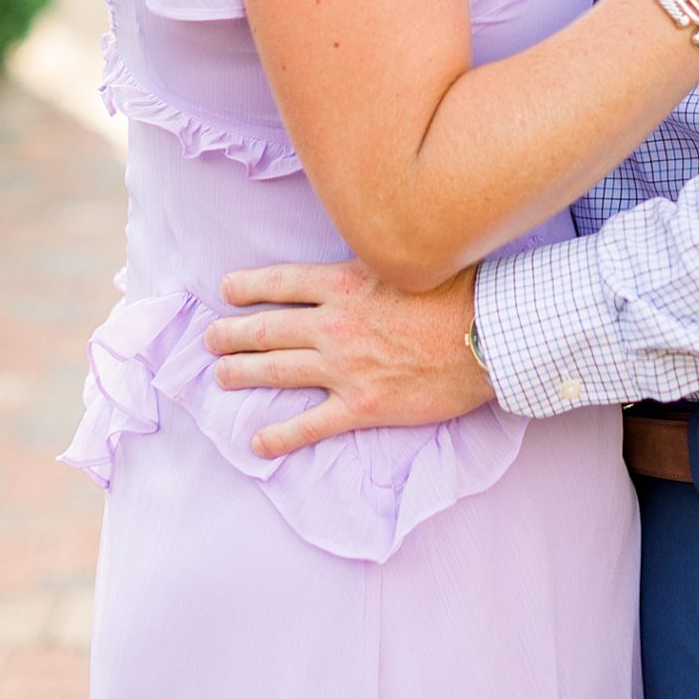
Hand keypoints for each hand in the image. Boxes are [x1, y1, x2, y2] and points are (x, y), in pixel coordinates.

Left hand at [203, 259, 491, 456]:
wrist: (488, 335)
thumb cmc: (458, 291)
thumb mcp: (407, 261)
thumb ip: (373, 262)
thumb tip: (360, 255)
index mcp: (345, 283)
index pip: (281, 283)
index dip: (248, 287)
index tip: (226, 291)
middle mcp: (334, 324)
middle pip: (268, 329)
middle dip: (232, 334)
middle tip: (210, 339)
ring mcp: (345, 367)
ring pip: (278, 371)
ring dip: (242, 373)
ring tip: (220, 376)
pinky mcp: (362, 405)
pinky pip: (310, 425)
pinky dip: (280, 436)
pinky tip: (258, 443)